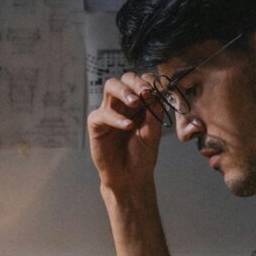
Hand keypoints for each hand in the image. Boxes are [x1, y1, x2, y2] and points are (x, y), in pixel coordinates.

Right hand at [87, 73, 163, 193]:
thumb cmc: (142, 155)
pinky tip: (128, 126)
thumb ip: (155, 111)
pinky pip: (103, 114)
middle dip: (135, 82)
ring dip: (124, 91)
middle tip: (146, 92)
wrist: (131, 176)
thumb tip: (154, 91)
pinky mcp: (96, 124)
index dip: (149, 82)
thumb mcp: (154, 131)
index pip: (141, 82)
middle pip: (124, 79)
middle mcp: (123, 104)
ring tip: (135, 102)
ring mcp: (108, 112)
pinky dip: (116, 118)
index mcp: (139, 103)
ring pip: (110, 87)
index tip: (158, 90)